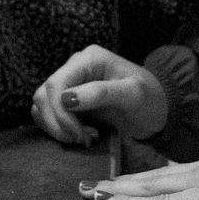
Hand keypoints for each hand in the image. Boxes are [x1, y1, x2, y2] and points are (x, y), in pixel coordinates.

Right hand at [31, 45, 168, 148]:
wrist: (157, 109)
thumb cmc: (150, 98)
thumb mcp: (133, 94)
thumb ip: (102, 93)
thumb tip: (67, 99)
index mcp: (88, 59)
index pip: (56, 84)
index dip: (60, 112)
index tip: (78, 134)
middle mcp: (74, 68)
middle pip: (44, 95)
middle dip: (58, 123)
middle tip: (82, 139)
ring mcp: (70, 84)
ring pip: (41, 106)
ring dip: (57, 128)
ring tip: (84, 138)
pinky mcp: (68, 102)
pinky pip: (48, 115)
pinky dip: (58, 130)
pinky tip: (81, 136)